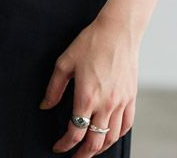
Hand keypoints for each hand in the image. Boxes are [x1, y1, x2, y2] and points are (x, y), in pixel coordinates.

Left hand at [39, 12, 138, 155]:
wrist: (118, 30)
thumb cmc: (92, 42)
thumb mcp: (65, 62)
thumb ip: (54, 88)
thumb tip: (45, 106)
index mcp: (87, 96)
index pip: (75, 132)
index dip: (64, 144)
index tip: (58, 147)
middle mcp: (106, 104)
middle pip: (95, 142)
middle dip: (82, 155)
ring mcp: (121, 102)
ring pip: (112, 137)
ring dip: (100, 148)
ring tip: (90, 150)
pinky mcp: (131, 97)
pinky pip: (126, 125)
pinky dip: (117, 136)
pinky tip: (110, 136)